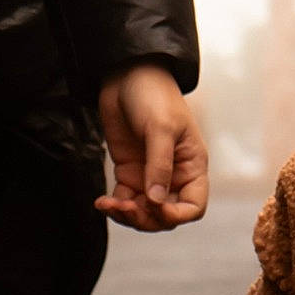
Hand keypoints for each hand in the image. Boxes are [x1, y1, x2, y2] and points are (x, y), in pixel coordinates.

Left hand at [97, 63, 208, 232]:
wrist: (126, 75)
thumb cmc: (153, 95)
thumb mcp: (160, 128)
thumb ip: (159, 166)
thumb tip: (156, 201)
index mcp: (192, 166)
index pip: (193, 206)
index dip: (176, 216)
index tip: (154, 208)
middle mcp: (173, 175)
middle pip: (166, 215)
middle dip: (147, 218)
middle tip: (126, 208)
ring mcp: (149, 175)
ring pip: (144, 212)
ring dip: (128, 215)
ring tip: (109, 206)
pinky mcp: (129, 171)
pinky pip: (125, 200)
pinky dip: (114, 206)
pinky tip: (102, 202)